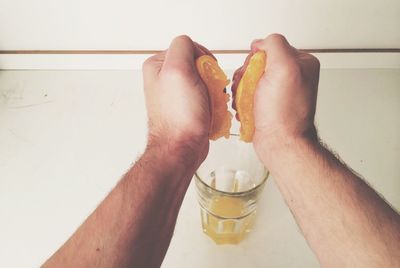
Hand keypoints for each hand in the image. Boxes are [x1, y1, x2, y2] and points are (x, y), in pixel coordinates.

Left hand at [143, 35, 211, 164]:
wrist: (182, 148)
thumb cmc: (180, 116)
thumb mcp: (178, 70)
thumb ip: (183, 47)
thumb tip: (193, 47)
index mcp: (158, 65)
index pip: (188, 46)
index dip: (203, 58)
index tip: (205, 74)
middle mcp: (164, 77)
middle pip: (198, 63)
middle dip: (209, 76)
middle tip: (207, 90)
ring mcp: (176, 93)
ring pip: (205, 80)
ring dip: (213, 90)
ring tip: (209, 103)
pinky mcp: (186, 106)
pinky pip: (206, 95)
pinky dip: (213, 101)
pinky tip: (210, 110)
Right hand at [250, 34, 319, 163]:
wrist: (280, 143)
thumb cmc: (284, 113)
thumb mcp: (284, 67)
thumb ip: (274, 45)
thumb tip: (260, 44)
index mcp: (301, 63)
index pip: (269, 48)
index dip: (256, 60)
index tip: (256, 74)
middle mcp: (292, 75)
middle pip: (256, 64)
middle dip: (247, 77)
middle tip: (252, 90)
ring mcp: (278, 90)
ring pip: (249, 79)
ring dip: (242, 90)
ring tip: (248, 102)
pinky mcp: (267, 103)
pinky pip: (247, 94)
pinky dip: (243, 101)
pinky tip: (247, 109)